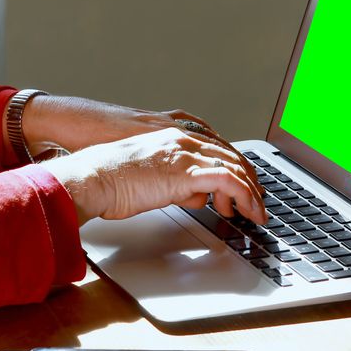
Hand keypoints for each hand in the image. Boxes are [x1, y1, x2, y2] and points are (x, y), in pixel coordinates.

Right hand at [38, 128, 266, 225]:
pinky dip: (243, 197)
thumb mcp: (148, 178)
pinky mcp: (187, 173)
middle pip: (232, 156)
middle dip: (249, 180)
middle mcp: (182, 140)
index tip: (244, 186)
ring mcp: (186, 154)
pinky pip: (229, 182)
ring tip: (256, 212)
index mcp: (171, 137)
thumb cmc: (108, 180)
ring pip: (235, 168)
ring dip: (251, 193)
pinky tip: (246, 211)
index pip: (216, 149)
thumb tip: (191, 196)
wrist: (92, 178)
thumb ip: (173, 182)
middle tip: (258, 201)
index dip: (235, 167)